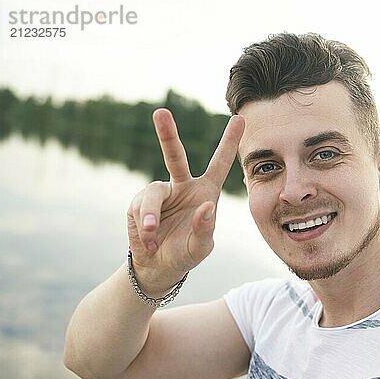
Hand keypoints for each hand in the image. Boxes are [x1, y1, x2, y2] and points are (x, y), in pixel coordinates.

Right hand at [127, 108, 243, 294]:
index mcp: (205, 191)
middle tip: (161, 113)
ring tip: (152, 233)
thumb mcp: (201, 247)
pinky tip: (149, 241)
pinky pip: (139, 210)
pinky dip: (144, 228)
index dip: (229, 142)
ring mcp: (159, 193)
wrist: (158, 266)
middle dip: (167, 135)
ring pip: (152, 193)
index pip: (219, 163)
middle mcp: (182, 186)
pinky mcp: (139, 204)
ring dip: (151, 215)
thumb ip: (206, 229)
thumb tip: (206, 206)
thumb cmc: (186, 252)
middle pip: (174, 157)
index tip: (240, 118)